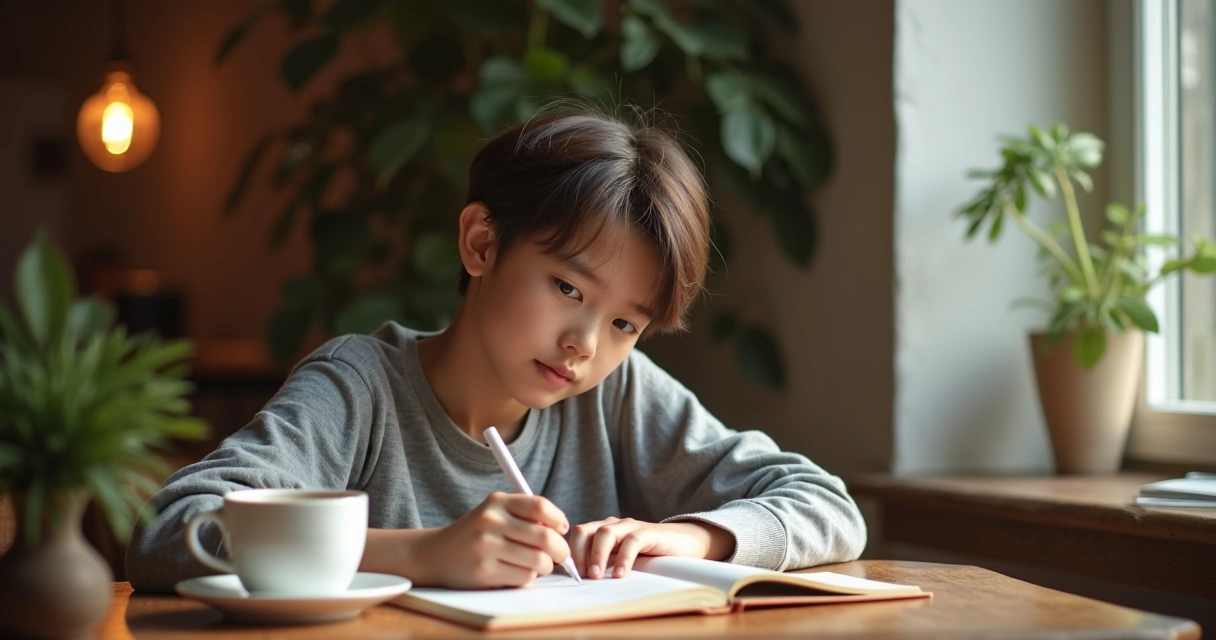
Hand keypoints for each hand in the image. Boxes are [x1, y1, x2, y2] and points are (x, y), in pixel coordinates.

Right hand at [413, 492, 571, 588]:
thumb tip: (562, 530)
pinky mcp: (484, 571)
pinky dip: (528, 577)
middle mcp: (491, 521)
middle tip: (560, 555)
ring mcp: (486, 547)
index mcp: (497, 502)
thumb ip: (525, 516)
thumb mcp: (495, 513)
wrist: (436, 554)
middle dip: (560, 550)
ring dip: (544, 566)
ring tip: (535, 564)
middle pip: (545, 537)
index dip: (558, 520)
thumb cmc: (476, 534)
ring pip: (539, 561)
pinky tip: (515, 572)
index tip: (562, 529)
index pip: (540, 506)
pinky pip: (524, 577)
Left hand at [568, 517, 734, 579]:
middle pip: (585, 531)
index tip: (571, 576)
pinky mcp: (649, 532)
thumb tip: (579, 581)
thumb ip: (603, 564)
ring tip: (596, 577)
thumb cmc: (649, 555)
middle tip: (582, 576)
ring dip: (597, 555)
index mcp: (602, 530)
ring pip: (606, 533)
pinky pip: (632, 541)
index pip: (577, 536)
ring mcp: (631, 526)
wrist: (685, 543)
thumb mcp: (620, 560)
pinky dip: (624, 558)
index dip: (570, 554)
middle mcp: (613, 525)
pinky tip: (621, 574)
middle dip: (578, 554)